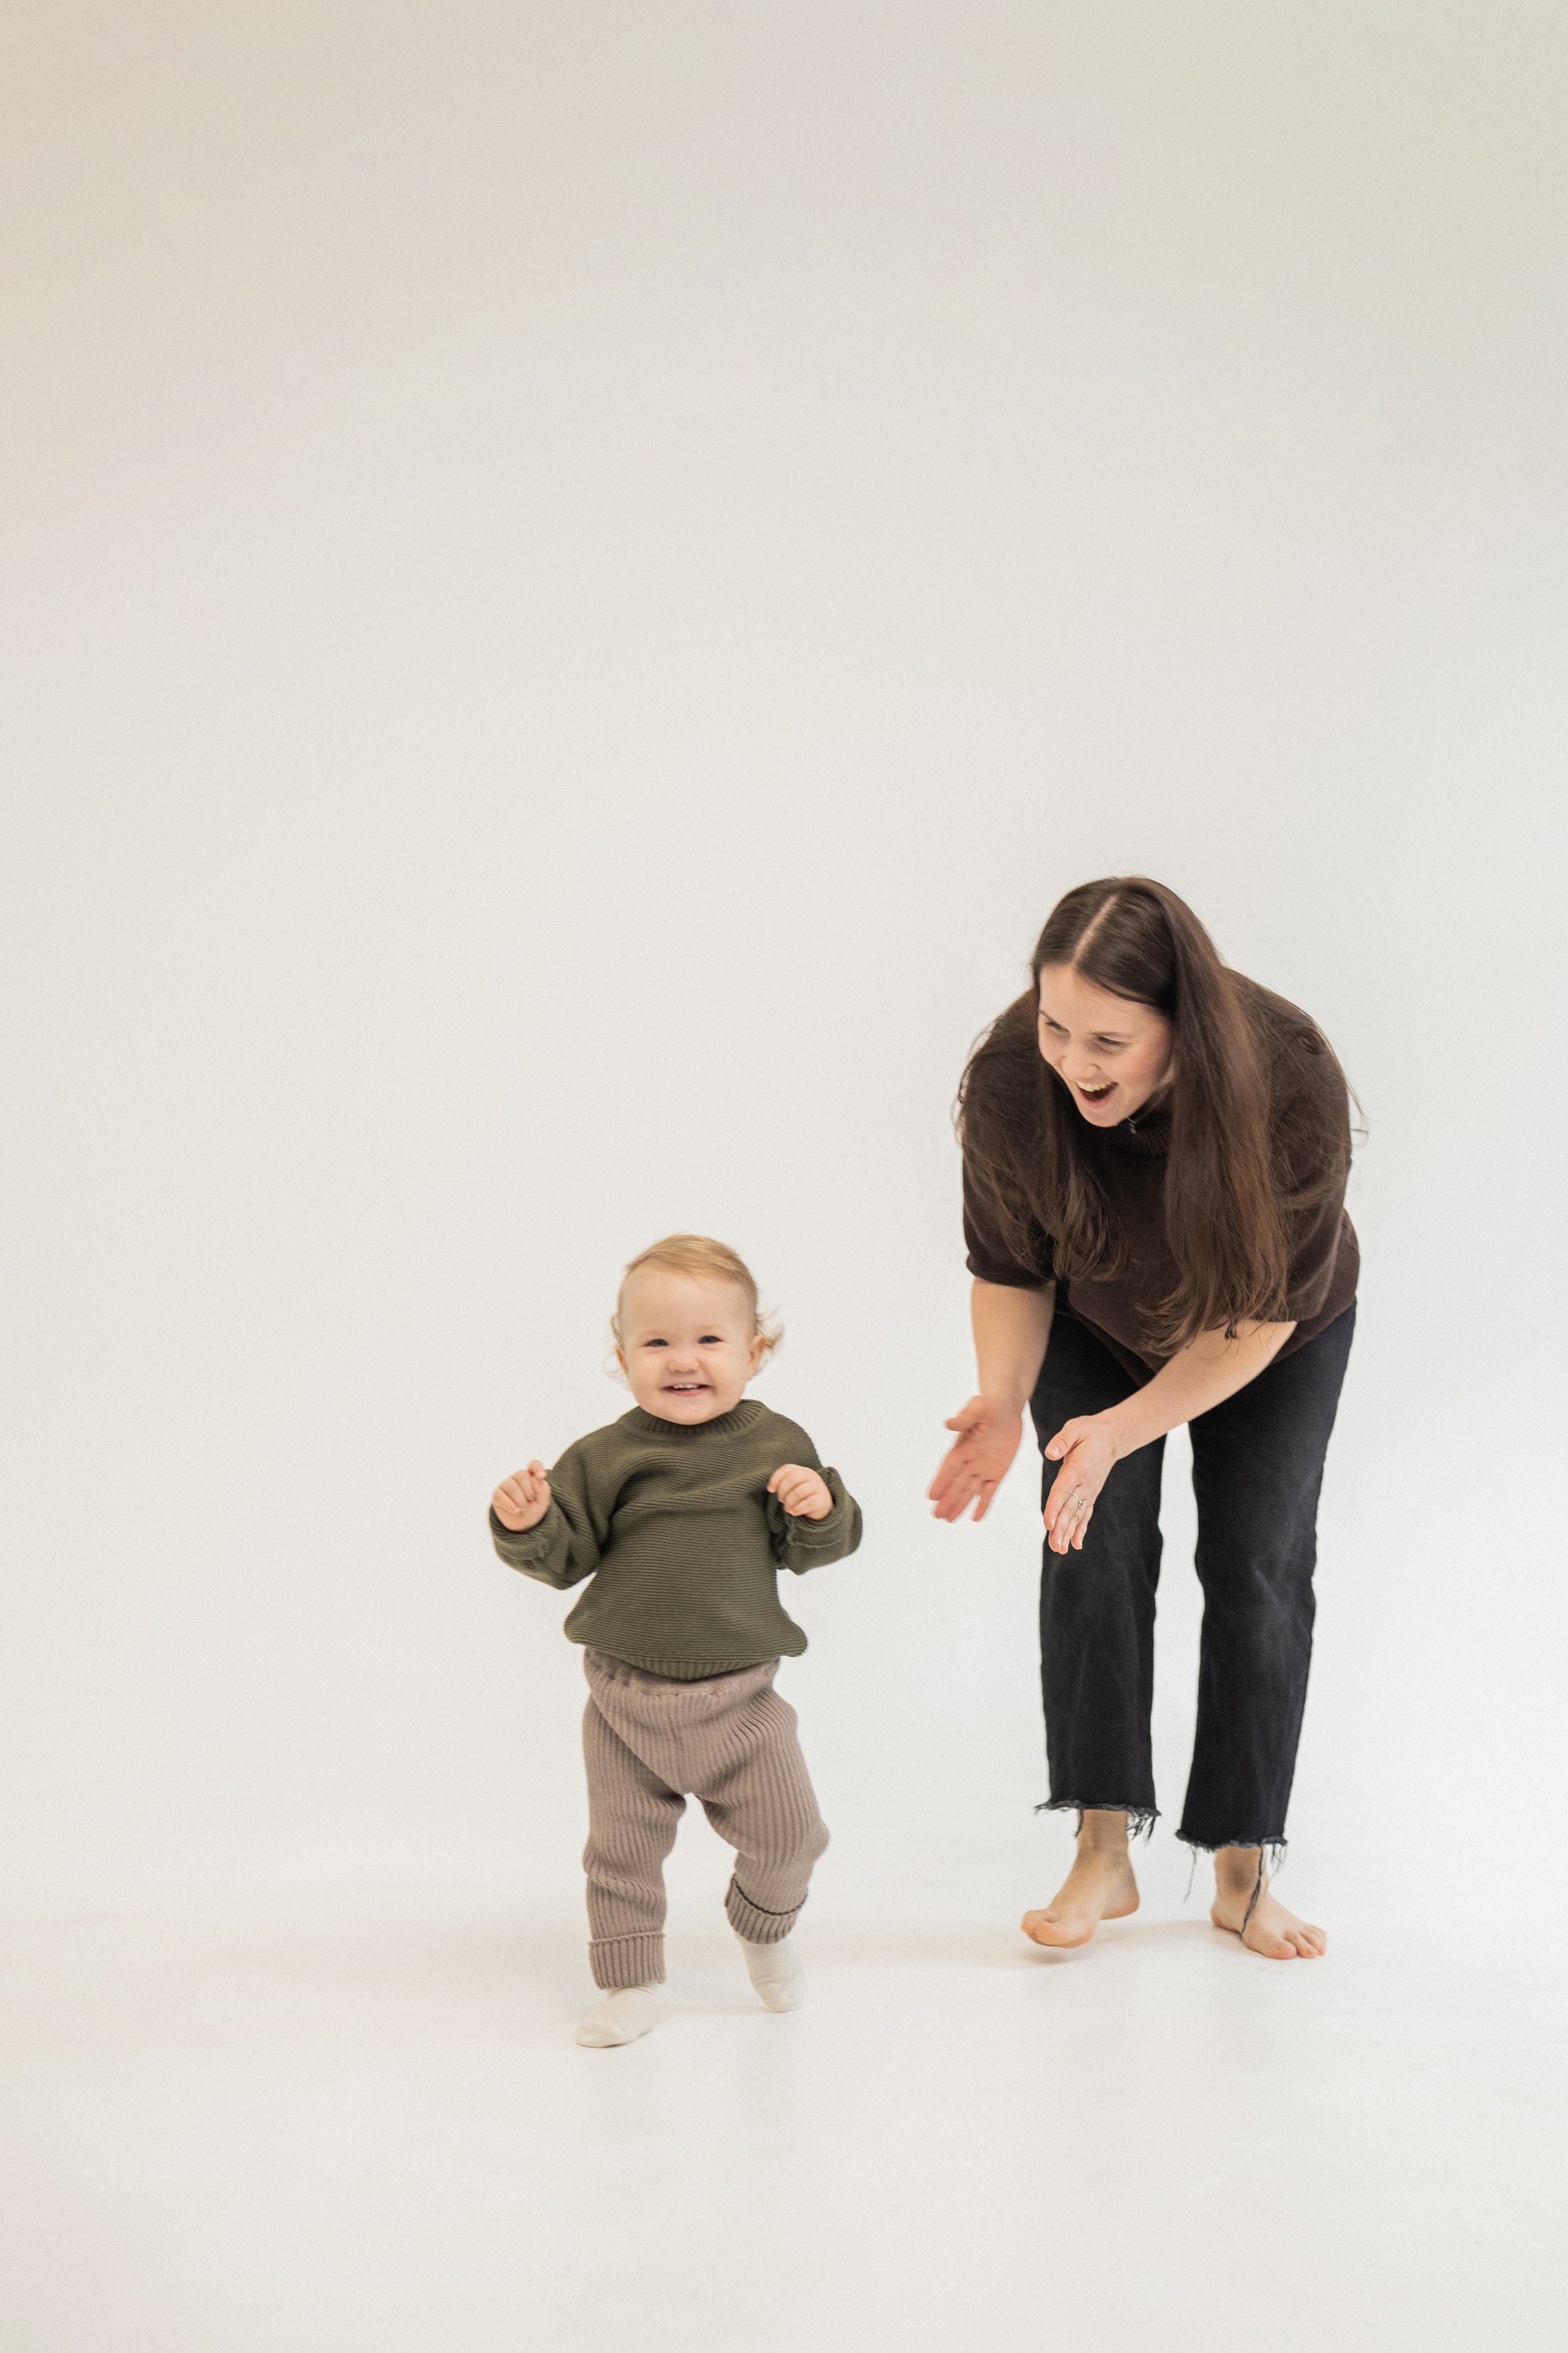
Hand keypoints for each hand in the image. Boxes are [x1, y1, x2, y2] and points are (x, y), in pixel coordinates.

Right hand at [492, 1461, 551, 1531]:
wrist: (524, 1525)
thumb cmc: (534, 1510)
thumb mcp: (543, 1501)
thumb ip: (543, 1489)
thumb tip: (538, 1477)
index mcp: (531, 1476)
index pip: (533, 1464)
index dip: (537, 1467)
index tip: (542, 1476)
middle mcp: (517, 1478)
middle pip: (521, 1475)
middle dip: (529, 1491)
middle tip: (530, 1501)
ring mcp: (506, 1485)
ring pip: (511, 1485)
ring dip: (520, 1500)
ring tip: (523, 1508)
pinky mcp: (497, 1495)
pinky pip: (500, 1496)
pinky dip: (510, 1505)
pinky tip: (516, 1511)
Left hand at [768, 1463, 832, 1520]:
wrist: (822, 1506)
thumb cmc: (803, 1496)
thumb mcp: (794, 1487)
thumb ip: (784, 1484)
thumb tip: (771, 1488)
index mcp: (803, 1471)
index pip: (787, 1469)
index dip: (776, 1478)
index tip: (770, 1490)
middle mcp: (812, 1476)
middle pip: (792, 1478)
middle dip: (782, 1491)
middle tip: (781, 1500)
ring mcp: (818, 1487)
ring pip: (799, 1492)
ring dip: (789, 1502)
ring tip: (788, 1508)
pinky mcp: (823, 1499)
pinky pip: (809, 1503)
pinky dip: (798, 1509)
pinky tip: (794, 1512)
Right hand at [928, 1395, 1023, 1522]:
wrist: (1006, 1407)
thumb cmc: (989, 1405)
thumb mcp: (978, 1408)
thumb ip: (964, 1418)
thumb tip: (948, 1424)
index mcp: (962, 1446)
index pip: (948, 1467)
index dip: (941, 1481)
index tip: (931, 1496)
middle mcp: (969, 1460)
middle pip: (956, 1483)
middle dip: (947, 1499)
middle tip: (936, 1515)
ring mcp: (983, 1468)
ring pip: (969, 1491)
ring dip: (959, 1505)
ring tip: (948, 1519)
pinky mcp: (997, 1471)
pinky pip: (989, 1491)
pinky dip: (983, 1504)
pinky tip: (975, 1518)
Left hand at [1041, 1416, 1118, 1552]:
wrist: (1112, 1437)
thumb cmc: (1090, 1431)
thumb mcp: (1076, 1428)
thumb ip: (1062, 1440)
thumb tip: (1051, 1453)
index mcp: (1077, 1469)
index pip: (1062, 1491)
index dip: (1054, 1507)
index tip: (1048, 1524)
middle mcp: (1084, 1484)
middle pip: (1069, 1509)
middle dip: (1061, 1528)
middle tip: (1055, 1546)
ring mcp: (1088, 1491)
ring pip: (1076, 1515)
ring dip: (1068, 1533)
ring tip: (1060, 1549)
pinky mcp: (1090, 1494)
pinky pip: (1085, 1514)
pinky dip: (1080, 1529)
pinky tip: (1076, 1544)